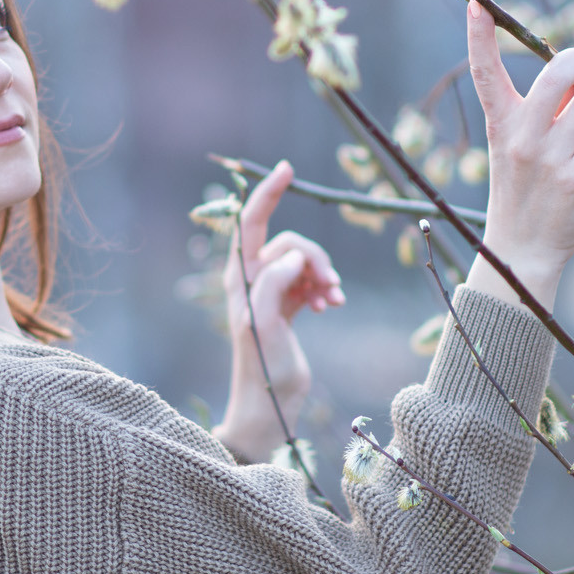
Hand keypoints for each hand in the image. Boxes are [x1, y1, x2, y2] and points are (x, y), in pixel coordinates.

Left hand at [213, 161, 345, 462]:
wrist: (270, 405)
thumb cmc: (262, 367)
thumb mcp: (262, 322)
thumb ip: (271, 282)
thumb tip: (293, 257)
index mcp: (239, 277)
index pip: (251, 222)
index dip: (268, 193)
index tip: (288, 168)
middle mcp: (252, 279)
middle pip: (292, 244)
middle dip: (316, 259)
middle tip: (330, 288)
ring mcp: (271, 292)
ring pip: (306, 262)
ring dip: (324, 277)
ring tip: (333, 301)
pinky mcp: (287, 306)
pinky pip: (311, 282)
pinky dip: (324, 290)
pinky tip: (331, 307)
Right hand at [463, 0, 573, 311]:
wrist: (520, 250)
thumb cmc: (521, 191)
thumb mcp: (519, 147)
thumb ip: (545, 110)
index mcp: (500, 124)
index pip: (483, 73)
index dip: (478, 37)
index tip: (476, 4)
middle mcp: (520, 137)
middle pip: (555, 71)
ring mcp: (548, 158)